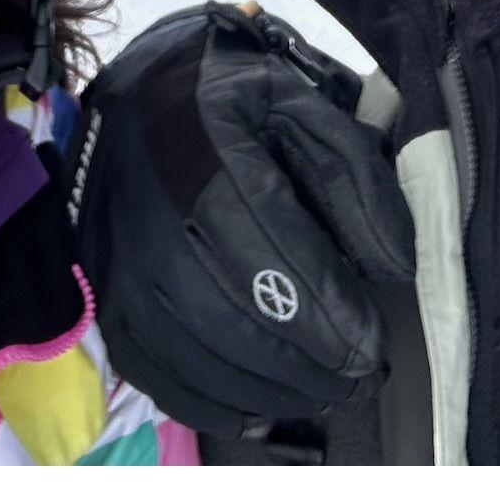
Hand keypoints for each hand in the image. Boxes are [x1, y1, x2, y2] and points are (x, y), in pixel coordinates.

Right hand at [68, 0, 416, 437]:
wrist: (132, 96)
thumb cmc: (226, 98)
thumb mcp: (299, 103)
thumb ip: (355, 174)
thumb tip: (393, 266)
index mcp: (206, 156)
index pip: (276, 255)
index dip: (332, 313)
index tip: (376, 347)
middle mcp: (152, 219)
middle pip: (241, 320)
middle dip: (312, 363)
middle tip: (362, 377)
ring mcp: (121, 268)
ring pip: (204, 358)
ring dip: (275, 389)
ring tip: (325, 388)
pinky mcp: (107, 303)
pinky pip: (161, 377)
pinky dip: (217, 402)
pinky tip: (262, 403)